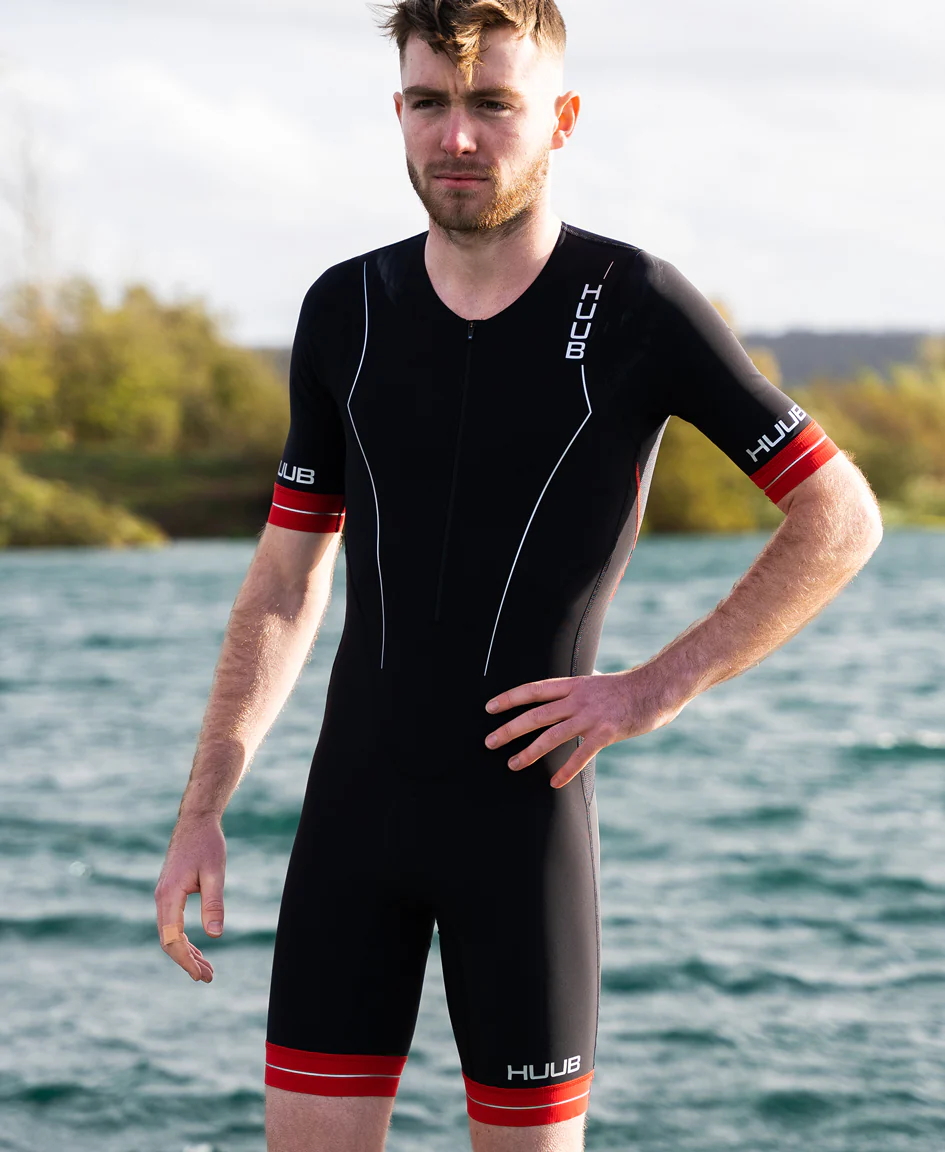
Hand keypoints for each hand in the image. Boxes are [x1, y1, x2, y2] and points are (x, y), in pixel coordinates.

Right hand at [154, 815, 226, 982]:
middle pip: (168, 941)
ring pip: (170, 934)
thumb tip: (214, 935)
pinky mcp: (170, 894)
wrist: (195, 821)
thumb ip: (214, 903)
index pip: (171, 939)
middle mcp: (161, 899)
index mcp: (169, 896)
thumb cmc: (207, 844)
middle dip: (187, 961)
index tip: (201, 975)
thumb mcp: (215, 873)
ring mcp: (163, 897)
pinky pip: (173, 924)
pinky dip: (184, 940)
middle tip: (207, 978)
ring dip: (186, 953)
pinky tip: (199, 949)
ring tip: (206, 970)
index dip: (185, 960)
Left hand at [484, 667, 684, 788]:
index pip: (534, 690)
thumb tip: (564, 693)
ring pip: (552, 734)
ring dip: (530, 751)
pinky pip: (581, 754)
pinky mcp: (606, 732)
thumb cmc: (626, 688)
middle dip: (510, 728)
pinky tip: (555, 782)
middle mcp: (577, 699)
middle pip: (535, 714)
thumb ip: (577, 690)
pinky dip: (567, 769)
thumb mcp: (595, 683)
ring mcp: (591, 716)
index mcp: (572, 685)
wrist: (656, 688)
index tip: (490, 708)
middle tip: (489, 742)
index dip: (510, 698)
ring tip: (513, 764)